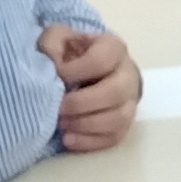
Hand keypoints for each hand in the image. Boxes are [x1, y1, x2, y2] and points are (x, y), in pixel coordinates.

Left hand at [40, 26, 139, 152]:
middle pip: (115, 92)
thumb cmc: (71, 54)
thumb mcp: (58, 39)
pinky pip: (114, 138)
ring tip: (61, 125)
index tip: (55, 76)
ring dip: (86, 125)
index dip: (75, 71)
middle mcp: (128, 75)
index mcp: (113, 49)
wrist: (86, 71)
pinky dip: (90, 142)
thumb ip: (52, 44)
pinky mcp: (124, 124)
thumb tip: (52, 65)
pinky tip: (68, 139)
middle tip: (58, 108)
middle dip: (82, 104)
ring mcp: (129, 102)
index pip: (101, 60)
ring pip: (118, 119)